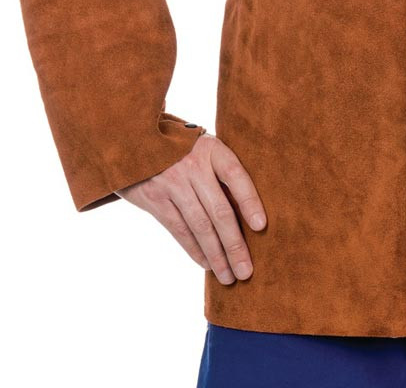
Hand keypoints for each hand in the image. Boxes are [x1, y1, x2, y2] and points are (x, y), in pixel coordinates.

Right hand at [115, 132, 266, 283]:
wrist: (134, 139)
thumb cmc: (181, 147)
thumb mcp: (203, 146)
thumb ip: (220, 169)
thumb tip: (245, 208)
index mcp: (211, 149)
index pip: (236, 175)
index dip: (249, 201)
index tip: (261, 226)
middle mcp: (193, 166)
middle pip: (219, 210)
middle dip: (234, 244)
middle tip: (247, 270)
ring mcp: (172, 183)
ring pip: (199, 226)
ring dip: (216, 255)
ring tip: (229, 276)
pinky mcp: (155, 199)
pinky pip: (179, 230)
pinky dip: (194, 250)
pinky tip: (207, 264)